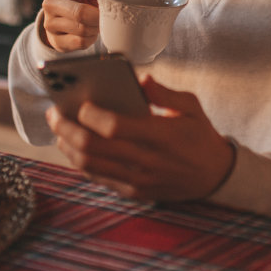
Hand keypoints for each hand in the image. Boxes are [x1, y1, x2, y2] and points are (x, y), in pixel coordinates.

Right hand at [39, 0, 99, 51]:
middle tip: (110, 17)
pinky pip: (80, 42)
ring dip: (96, 28)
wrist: (60, 22)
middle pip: (81, 12)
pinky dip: (91, 39)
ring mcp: (50, 22)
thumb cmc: (80, 1)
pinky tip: (91, 33)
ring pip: (82, 29)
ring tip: (99, 24)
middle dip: (99, 16)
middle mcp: (51, 2)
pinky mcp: (55, 40)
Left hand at [45, 76, 236, 202]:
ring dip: (67, 147)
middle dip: (66, 128)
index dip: (91, 115)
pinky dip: (80, 162)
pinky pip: (98, 178)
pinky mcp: (134, 192)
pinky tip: (72, 147)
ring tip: (58, 129)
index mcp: (162, 136)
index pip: (115, 128)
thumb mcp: (191, 106)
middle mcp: (147, 161)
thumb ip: (164, 92)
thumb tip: (140, 78)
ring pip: (89, 165)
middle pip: (93, 147)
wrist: (215, 177)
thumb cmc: (200, 136)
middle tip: (54, 113)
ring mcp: (138, 180)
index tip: (80, 102)